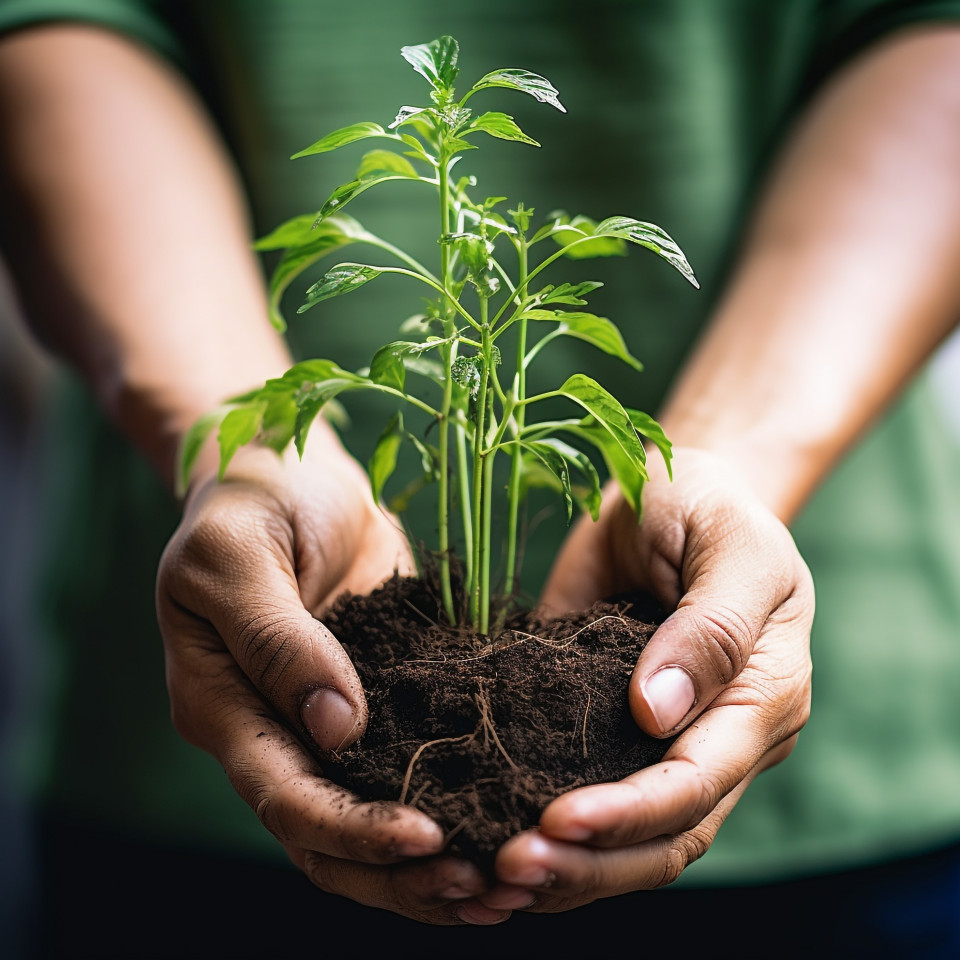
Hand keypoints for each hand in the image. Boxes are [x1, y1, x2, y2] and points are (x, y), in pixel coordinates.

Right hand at [156, 436, 505, 922]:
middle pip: (329, 838)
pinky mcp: (379, 695)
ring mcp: (326, 719)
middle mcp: (273, 731)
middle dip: (403, 875)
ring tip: (507, 887)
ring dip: (432, 863)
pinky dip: (453, 800)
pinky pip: (410, 764)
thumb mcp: (237, 556)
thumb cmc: (249, 499)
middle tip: (485, 889)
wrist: (288, 468)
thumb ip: (278, 639)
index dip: (352, 828)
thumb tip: (337, 726)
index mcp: (222, 707)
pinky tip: (506, 817)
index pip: (285, 796)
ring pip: (371, 819)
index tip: (428, 837)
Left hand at [477, 448, 813, 913]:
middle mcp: (716, 739)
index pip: (698, 784)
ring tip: (491, 877)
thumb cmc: (711, 507)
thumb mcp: (729, 546)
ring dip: (565, 866)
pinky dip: (546, 831)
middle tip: (508, 866)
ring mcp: (660, 742)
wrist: (668, 492)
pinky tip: (487, 845)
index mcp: (762, 701)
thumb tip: (656, 714)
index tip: (559, 820)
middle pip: (663, 835)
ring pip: (625, 839)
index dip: (631, 813)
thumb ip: (709, 627)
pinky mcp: (604, 728)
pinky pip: (583, 792)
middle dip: (589, 861)